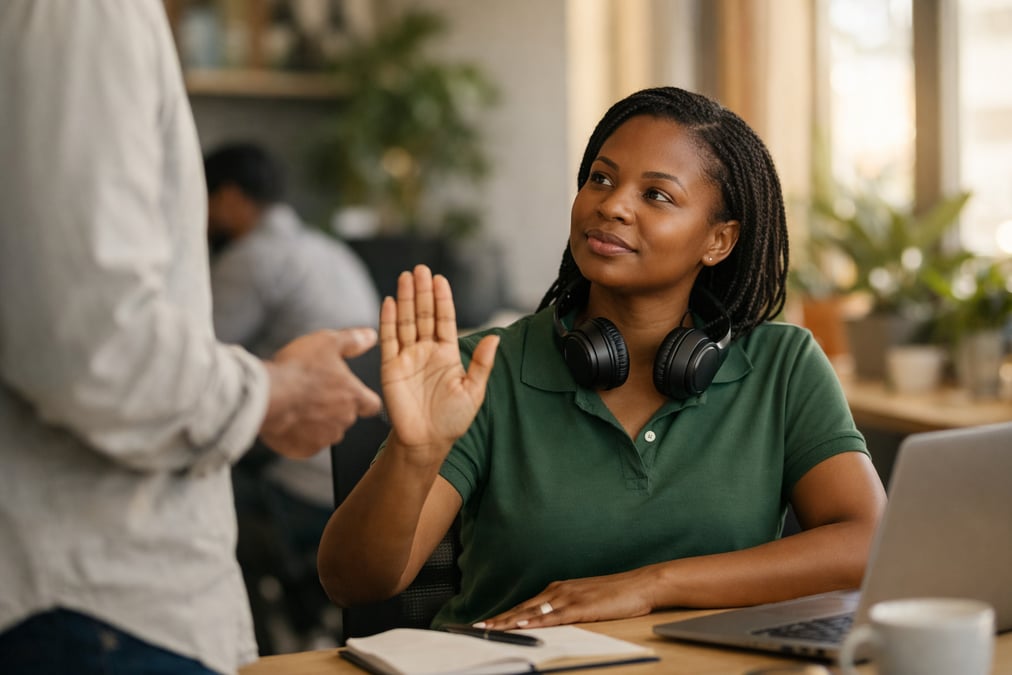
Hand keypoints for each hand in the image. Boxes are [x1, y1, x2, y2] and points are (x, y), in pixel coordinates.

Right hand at [260, 327, 382, 457]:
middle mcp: (343, 420)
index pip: (373, 405)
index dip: (364, 399)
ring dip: (317, 421)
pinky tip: (289, 419)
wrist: (267, 396)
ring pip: (326, 431)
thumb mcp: (328, 342)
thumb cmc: (297, 370)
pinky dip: (300, 434)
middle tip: (314, 393)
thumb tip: (370, 337)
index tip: (355, 394)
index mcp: (353, 397)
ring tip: (300, 405)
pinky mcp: (304, 449)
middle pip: (346, 416)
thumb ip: (353, 341)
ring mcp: (324, 438)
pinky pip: (306, 443)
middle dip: (334, 407)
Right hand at [380, 265, 498, 465]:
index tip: (440, 279)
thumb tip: (495, 339)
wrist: (427, 441)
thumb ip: (482, 364)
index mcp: (447, 353)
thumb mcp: (473, 391)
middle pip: (423, 314)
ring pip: (406, 322)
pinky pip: (389, 340)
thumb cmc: (452, 419)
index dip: (442, 299)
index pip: (444, 319)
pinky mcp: (390, 367)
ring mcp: (408, 357)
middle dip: (422, 292)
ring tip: (406, 277)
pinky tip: (388, 302)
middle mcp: (426, 351)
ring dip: (405, 300)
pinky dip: (387, 321)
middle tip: (420, 269)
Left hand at [477, 571, 653, 629]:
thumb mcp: (584, 600)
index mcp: (558, 589)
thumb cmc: (615, 593)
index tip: (486, 624)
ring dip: (510, 622)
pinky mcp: (581, 607)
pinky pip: (554, 617)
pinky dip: (536, 622)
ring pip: (533, 613)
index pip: (525, 606)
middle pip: (522, 608)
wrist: (639, 584)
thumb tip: (548, 619)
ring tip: (490, 630)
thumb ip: (565, 607)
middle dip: (499, 620)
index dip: (504, 616)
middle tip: (477, 629)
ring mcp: (569, 598)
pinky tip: (523, 626)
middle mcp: (558, 591)